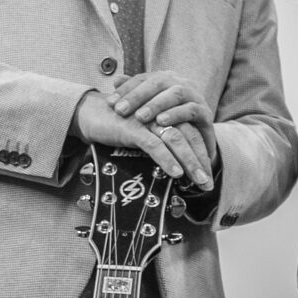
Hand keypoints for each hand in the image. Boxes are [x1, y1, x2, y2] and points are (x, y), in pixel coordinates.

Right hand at [74, 84, 211, 191]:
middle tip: (208, 184)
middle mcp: (160, 115)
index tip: (207, 176)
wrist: (89, 114)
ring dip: (190, 162)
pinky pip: (154, 145)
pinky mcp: (133, 128)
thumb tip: (173, 170)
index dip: (201, 155)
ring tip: (199, 181)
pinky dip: (167, 159)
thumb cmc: (116, 127)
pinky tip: (176, 173)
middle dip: (200, 162)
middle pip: (189, 138)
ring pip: (176, 141)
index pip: (191, 134)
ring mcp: (148, 120)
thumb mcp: (142, 136)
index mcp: (166, 115)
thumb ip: (157, 147)